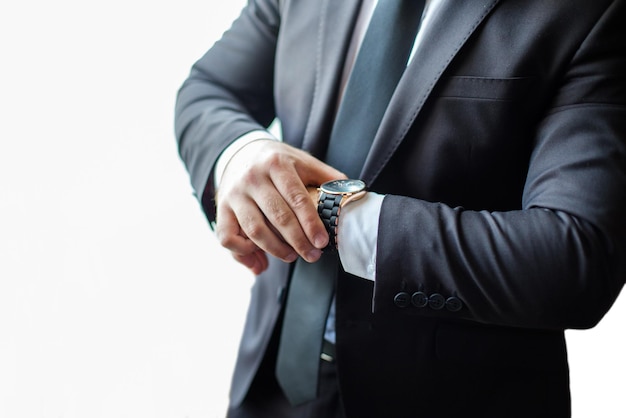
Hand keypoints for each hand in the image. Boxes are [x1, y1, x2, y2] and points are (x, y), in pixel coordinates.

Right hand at [215, 139, 345, 273]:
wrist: (239, 152)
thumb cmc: (277, 162)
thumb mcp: (302, 161)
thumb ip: (326, 176)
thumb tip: (352, 193)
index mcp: (276, 164)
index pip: (296, 198)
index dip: (310, 223)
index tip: (321, 242)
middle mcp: (252, 178)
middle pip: (277, 218)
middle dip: (298, 242)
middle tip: (312, 256)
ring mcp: (234, 194)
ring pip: (254, 230)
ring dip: (275, 250)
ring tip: (291, 256)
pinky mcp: (221, 208)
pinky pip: (227, 237)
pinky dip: (242, 253)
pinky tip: (259, 258)